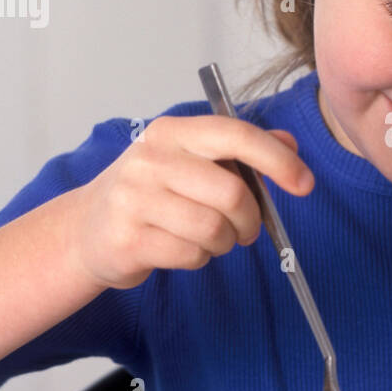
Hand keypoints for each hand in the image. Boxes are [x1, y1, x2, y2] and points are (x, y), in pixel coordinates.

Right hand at [70, 116, 314, 289]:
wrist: (87, 229)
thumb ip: (240, 151)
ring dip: (225, 242)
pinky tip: (184, 248)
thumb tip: (290, 144)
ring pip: (214, 229)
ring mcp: (134, 200)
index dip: (277, 160)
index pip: (235, 135)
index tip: (304, 183)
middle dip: (252, 219)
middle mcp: (150, 160)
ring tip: (212, 239)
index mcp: (172, 133)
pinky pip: (192, 254)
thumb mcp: (191, 161)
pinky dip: (200, 258)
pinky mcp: (129, 239)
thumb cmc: (151, 193)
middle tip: (247, 229)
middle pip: (231, 192)